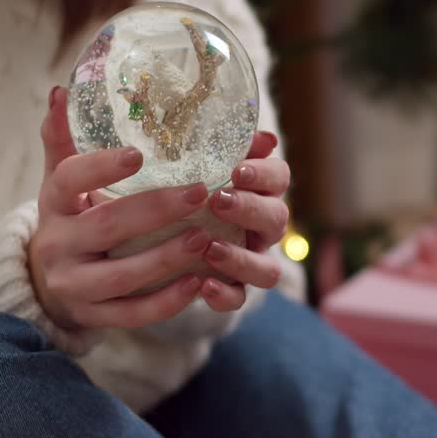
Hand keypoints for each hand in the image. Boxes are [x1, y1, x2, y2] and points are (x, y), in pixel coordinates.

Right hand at [30, 86, 217, 330]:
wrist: (45, 282)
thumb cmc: (69, 216)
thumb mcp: (60, 179)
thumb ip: (64, 138)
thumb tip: (63, 89)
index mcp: (52, 202)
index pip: (68, 178)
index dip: (100, 167)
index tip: (139, 154)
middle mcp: (57, 244)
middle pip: (106, 226)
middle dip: (155, 210)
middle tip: (200, 191)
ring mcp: (73, 285)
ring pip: (122, 276)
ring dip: (167, 257)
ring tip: (206, 237)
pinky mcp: (92, 317)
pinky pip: (132, 313)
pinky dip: (166, 302)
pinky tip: (199, 283)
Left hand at [200, 130, 289, 311]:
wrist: (156, 231)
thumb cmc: (185, 185)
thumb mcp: (196, 162)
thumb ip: (222, 147)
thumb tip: (264, 138)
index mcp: (260, 191)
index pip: (279, 176)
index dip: (264, 174)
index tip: (237, 171)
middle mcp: (263, 228)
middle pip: (277, 219)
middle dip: (249, 210)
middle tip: (218, 202)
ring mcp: (251, 260)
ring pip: (268, 269)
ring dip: (242, 259)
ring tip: (211, 249)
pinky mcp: (232, 289)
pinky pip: (238, 299)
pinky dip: (224, 294)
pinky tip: (203, 285)